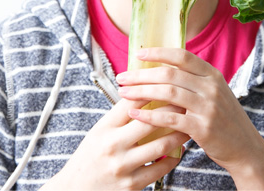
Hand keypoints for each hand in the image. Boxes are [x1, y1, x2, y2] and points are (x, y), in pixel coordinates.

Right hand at [40, 97, 188, 190]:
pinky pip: (159, 170)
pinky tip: (180, 150)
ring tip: (189, 123)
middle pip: (149, 121)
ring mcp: (123, 167)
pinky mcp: (131, 186)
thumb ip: (120, 115)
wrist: (75, 189)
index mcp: (105, 128)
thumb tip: (145, 92)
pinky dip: (173, 159)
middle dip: (171, 109)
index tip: (169, 83)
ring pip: (160, 146)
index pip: (131, 102)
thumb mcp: (100, 130)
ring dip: (178, 134)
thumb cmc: (90, 156)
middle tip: (186, 100)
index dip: (152, 90)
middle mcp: (113, 146)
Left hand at [116, 48, 263, 190]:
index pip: (181, 55)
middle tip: (122, 77)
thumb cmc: (223, 119)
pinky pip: (170, 119)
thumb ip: (193, 80)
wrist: (245, 148)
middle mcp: (210, 87)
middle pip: (169, 73)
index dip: (158, 52)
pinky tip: (135, 114)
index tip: (138, 54)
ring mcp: (208, 107)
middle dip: (141, 74)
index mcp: (211, 74)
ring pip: (168, 93)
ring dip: (141, 92)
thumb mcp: (214, 92)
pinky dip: (150, 116)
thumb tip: (161, 69)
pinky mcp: (203, 128)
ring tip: (124, 94)